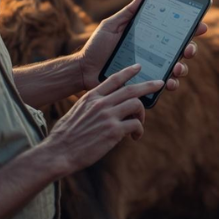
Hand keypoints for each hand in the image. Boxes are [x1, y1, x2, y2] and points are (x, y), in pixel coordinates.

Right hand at [43, 64, 162, 175]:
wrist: (58, 152)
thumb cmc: (65, 135)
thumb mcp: (77, 111)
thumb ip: (93, 106)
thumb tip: (106, 107)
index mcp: (91, 97)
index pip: (114, 78)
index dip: (128, 71)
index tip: (139, 66)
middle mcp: (101, 103)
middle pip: (131, 89)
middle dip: (148, 85)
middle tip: (160, 84)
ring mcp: (108, 116)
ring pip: (137, 104)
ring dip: (142, 113)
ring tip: (138, 123)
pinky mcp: (113, 131)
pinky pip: (135, 124)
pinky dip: (138, 130)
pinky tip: (135, 137)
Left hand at [79, 0, 207, 91]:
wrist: (84, 69)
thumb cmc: (97, 46)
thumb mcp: (112, 25)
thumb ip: (128, 11)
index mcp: (150, 37)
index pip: (175, 31)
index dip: (191, 28)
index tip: (200, 25)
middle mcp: (155, 52)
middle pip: (182, 50)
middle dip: (191, 48)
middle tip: (189, 48)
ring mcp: (152, 69)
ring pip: (177, 68)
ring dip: (183, 68)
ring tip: (178, 67)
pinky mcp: (146, 84)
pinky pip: (164, 85)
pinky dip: (171, 84)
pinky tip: (170, 83)